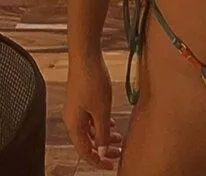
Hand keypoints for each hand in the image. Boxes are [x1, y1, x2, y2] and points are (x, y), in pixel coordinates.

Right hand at [63, 55, 122, 169]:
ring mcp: (76, 109)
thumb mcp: (101, 110)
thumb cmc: (92, 81)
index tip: (111, 165)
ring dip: (104, 136)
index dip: (97, 161)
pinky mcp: (82, 99)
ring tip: (119, 138)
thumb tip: (102, 151)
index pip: (84, 151)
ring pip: (90, 130)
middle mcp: (72, 119)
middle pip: (87, 142)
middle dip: (103, 149)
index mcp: (74, 125)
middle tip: (118, 152)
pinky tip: (112, 123)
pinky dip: (101, 124)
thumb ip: (102, 132)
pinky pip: (90, 119)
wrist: (86, 56)